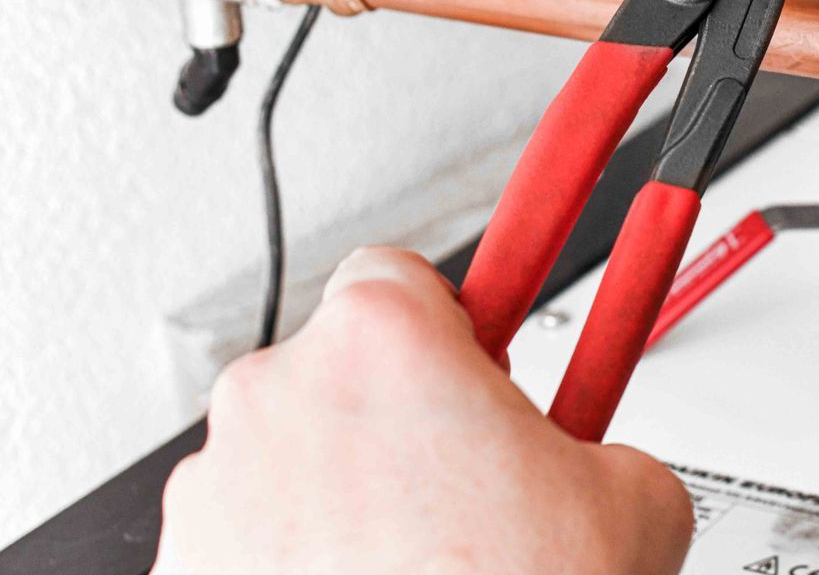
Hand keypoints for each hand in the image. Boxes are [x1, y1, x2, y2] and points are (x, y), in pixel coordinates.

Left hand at [155, 248, 692, 574]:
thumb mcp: (632, 497)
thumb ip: (603, 435)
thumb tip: (604, 462)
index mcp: (381, 339)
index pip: (401, 273)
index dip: (455, 325)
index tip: (480, 351)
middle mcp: (276, 396)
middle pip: (344, 370)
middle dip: (403, 420)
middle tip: (471, 486)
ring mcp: (215, 491)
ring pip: (293, 461)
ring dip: (347, 499)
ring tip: (425, 566)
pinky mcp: (186, 569)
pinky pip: (249, 544)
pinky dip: (298, 567)